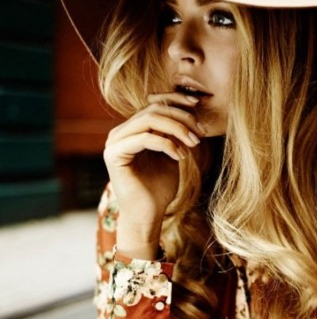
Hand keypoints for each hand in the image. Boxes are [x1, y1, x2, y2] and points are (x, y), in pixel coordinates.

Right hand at [103, 92, 204, 258]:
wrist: (147, 216)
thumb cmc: (159, 189)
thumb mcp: (171, 155)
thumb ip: (174, 134)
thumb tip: (190, 112)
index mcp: (132, 130)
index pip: (155, 105)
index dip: (178, 103)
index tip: (200, 108)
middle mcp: (120, 132)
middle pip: (154, 109)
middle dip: (182, 118)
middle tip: (200, 133)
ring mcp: (114, 142)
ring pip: (149, 119)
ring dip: (177, 129)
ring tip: (193, 144)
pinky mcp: (114, 154)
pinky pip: (144, 138)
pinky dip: (166, 144)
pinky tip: (180, 156)